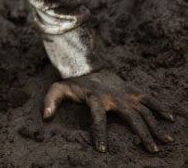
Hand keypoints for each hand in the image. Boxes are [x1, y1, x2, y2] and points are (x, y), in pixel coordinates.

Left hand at [42, 69, 173, 152]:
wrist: (87, 64)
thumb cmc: (73, 82)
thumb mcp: (58, 89)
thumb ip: (50, 101)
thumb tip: (45, 116)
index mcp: (94, 99)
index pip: (97, 118)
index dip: (99, 133)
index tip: (102, 149)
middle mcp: (113, 97)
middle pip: (131, 116)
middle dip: (142, 134)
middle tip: (151, 150)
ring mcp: (124, 93)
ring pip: (143, 110)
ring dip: (155, 126)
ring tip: (165, 141)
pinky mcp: (132, 90)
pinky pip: (148, 98)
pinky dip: (159, 107)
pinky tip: (170, 119)